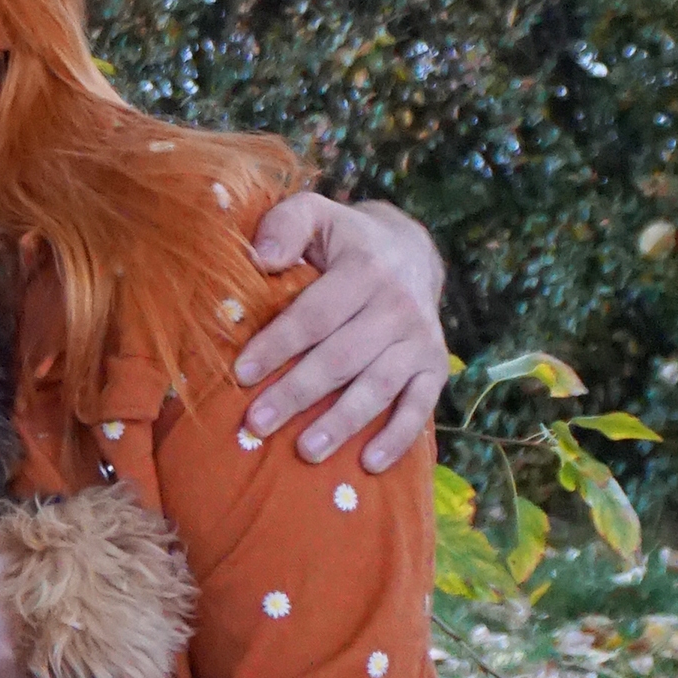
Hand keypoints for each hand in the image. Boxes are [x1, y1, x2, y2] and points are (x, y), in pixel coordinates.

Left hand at [240, 191, 449, 469]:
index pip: (315, 315)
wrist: (410, 251)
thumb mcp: (314, 213)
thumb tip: (263, 259)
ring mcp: (420, 340)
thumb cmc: (343, 240)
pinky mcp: (436, 367)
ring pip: (377, 387)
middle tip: (257, 423)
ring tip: (304, 451)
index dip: (277, 345)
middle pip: (341, 358)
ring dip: (341, 423)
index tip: (241, 374)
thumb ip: (285, 225)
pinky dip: (397, 438)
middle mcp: (398, 306)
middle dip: (297, 393)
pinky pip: (419, 407)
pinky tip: (368, 463)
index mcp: (364, 268)